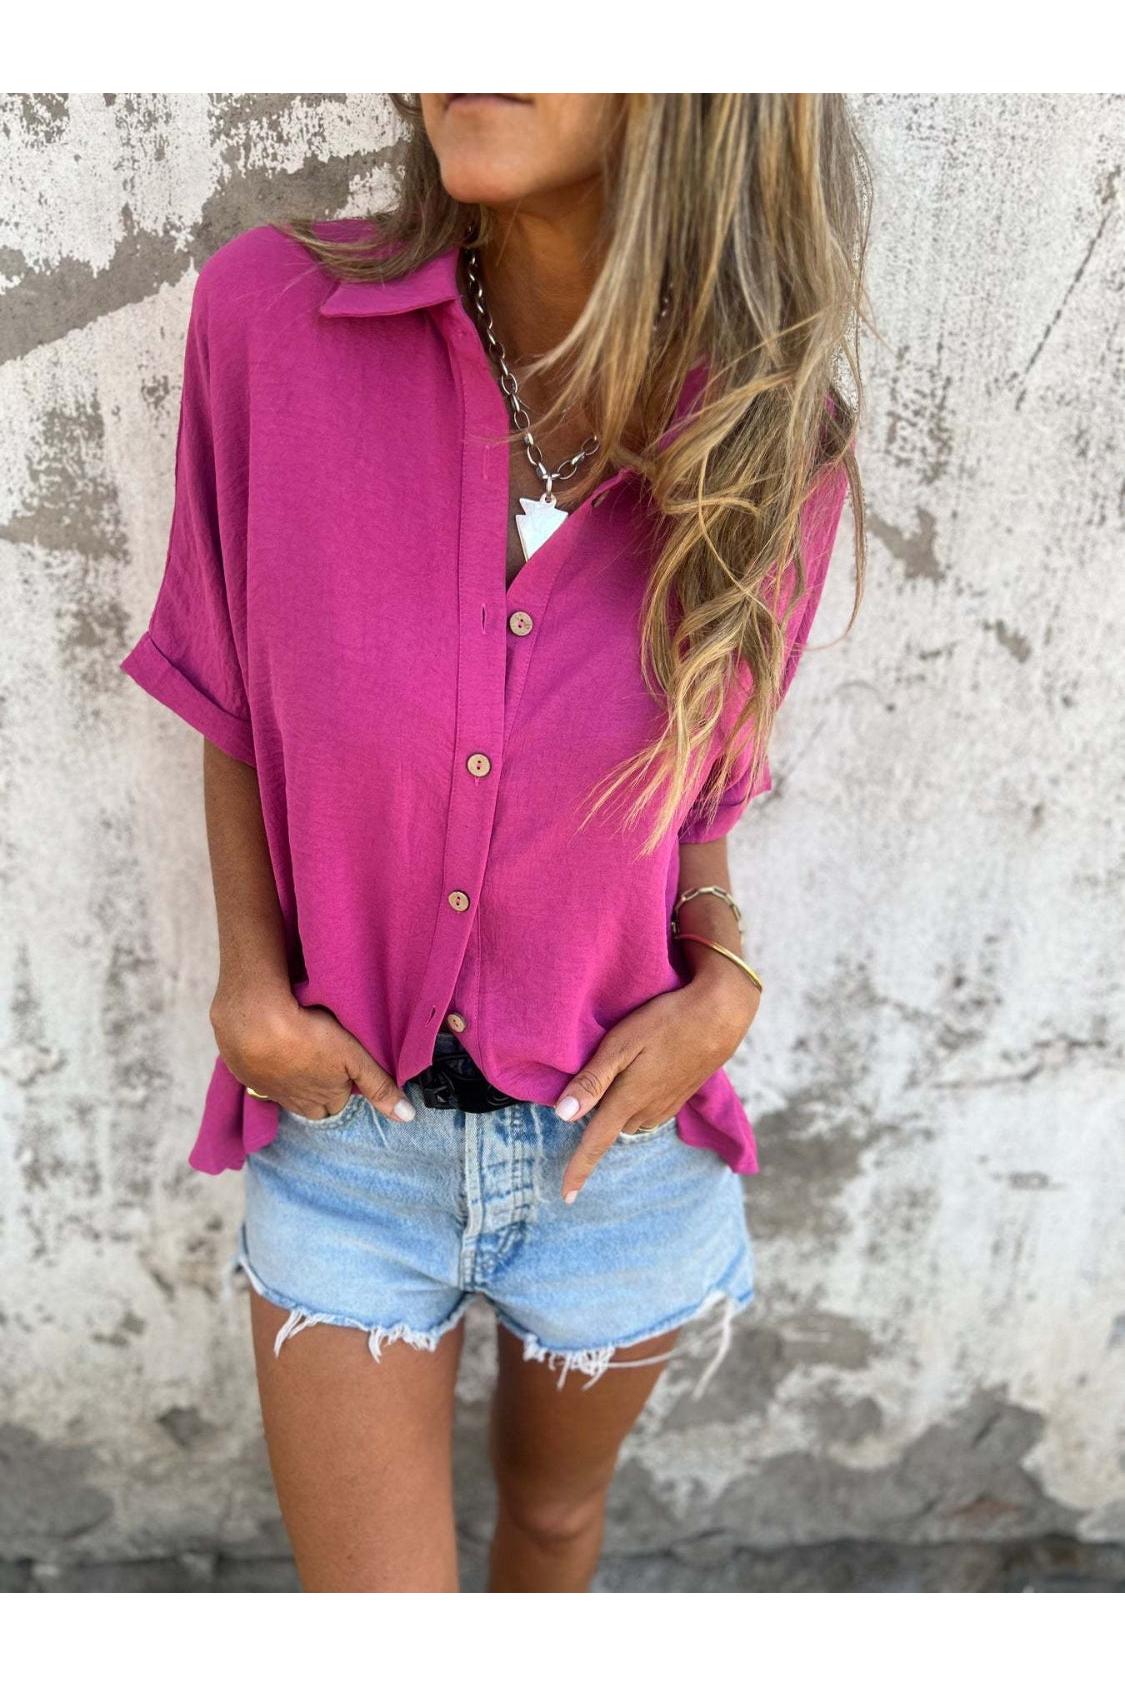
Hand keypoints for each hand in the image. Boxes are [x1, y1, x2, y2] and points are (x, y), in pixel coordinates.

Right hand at [209, 987, 414, 1121]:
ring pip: (285, 1091)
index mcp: (323, 1099)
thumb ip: (379, 1086)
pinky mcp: (245, 1072)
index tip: (345, 1065)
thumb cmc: (311, 1036)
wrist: (256, 1023)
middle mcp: (295, 1101)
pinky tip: (271, 1046)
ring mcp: (267, 1088)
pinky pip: (259, 1075)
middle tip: (324, 1059)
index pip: (337, 1103)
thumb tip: (408, 1118)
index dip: (343, 1085)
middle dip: (319, 1088)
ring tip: (299, 1052)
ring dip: (292, 1076)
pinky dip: (267, 1064)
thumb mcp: (355, 1058)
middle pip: (311, 1103)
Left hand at [554, 970, 759, 1201]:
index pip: (595, 1144)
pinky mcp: (679, 1097)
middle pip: (610, 1129)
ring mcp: (665, 1106)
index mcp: (627, 1100)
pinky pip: (648, 1112)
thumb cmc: (665, 1022)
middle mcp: (646, 1111)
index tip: (565, 1197)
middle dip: (595, 1127)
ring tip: (609, 1085)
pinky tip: (636, 1081)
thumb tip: (563, 1116)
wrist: (720, 1017)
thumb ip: (592, 1080)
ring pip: (629, 1121)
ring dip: (616, 1112)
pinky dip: (635, 1105)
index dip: (578, 1170)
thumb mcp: (620, 1044)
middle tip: (581, 1102)